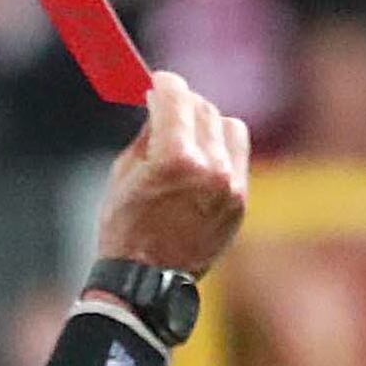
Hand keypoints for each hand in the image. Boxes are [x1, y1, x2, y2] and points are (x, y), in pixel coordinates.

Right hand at [91, 69, 252, 279]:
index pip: (176, 95)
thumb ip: (148, 133)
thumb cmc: (126, 227)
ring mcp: (230, 187)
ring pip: (227, 126)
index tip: (157, 83)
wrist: (146, 281)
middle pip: (203, 108)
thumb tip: (162, 105)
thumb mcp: (124, 171)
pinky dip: (220, 151)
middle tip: (168, 110)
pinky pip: (237, 157)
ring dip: (206, 124)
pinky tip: (202, 162)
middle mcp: (210, 169)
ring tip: (187, 138)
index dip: (163, 84)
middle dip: (183, 104)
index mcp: (176, 157)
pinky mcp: (240, 202)